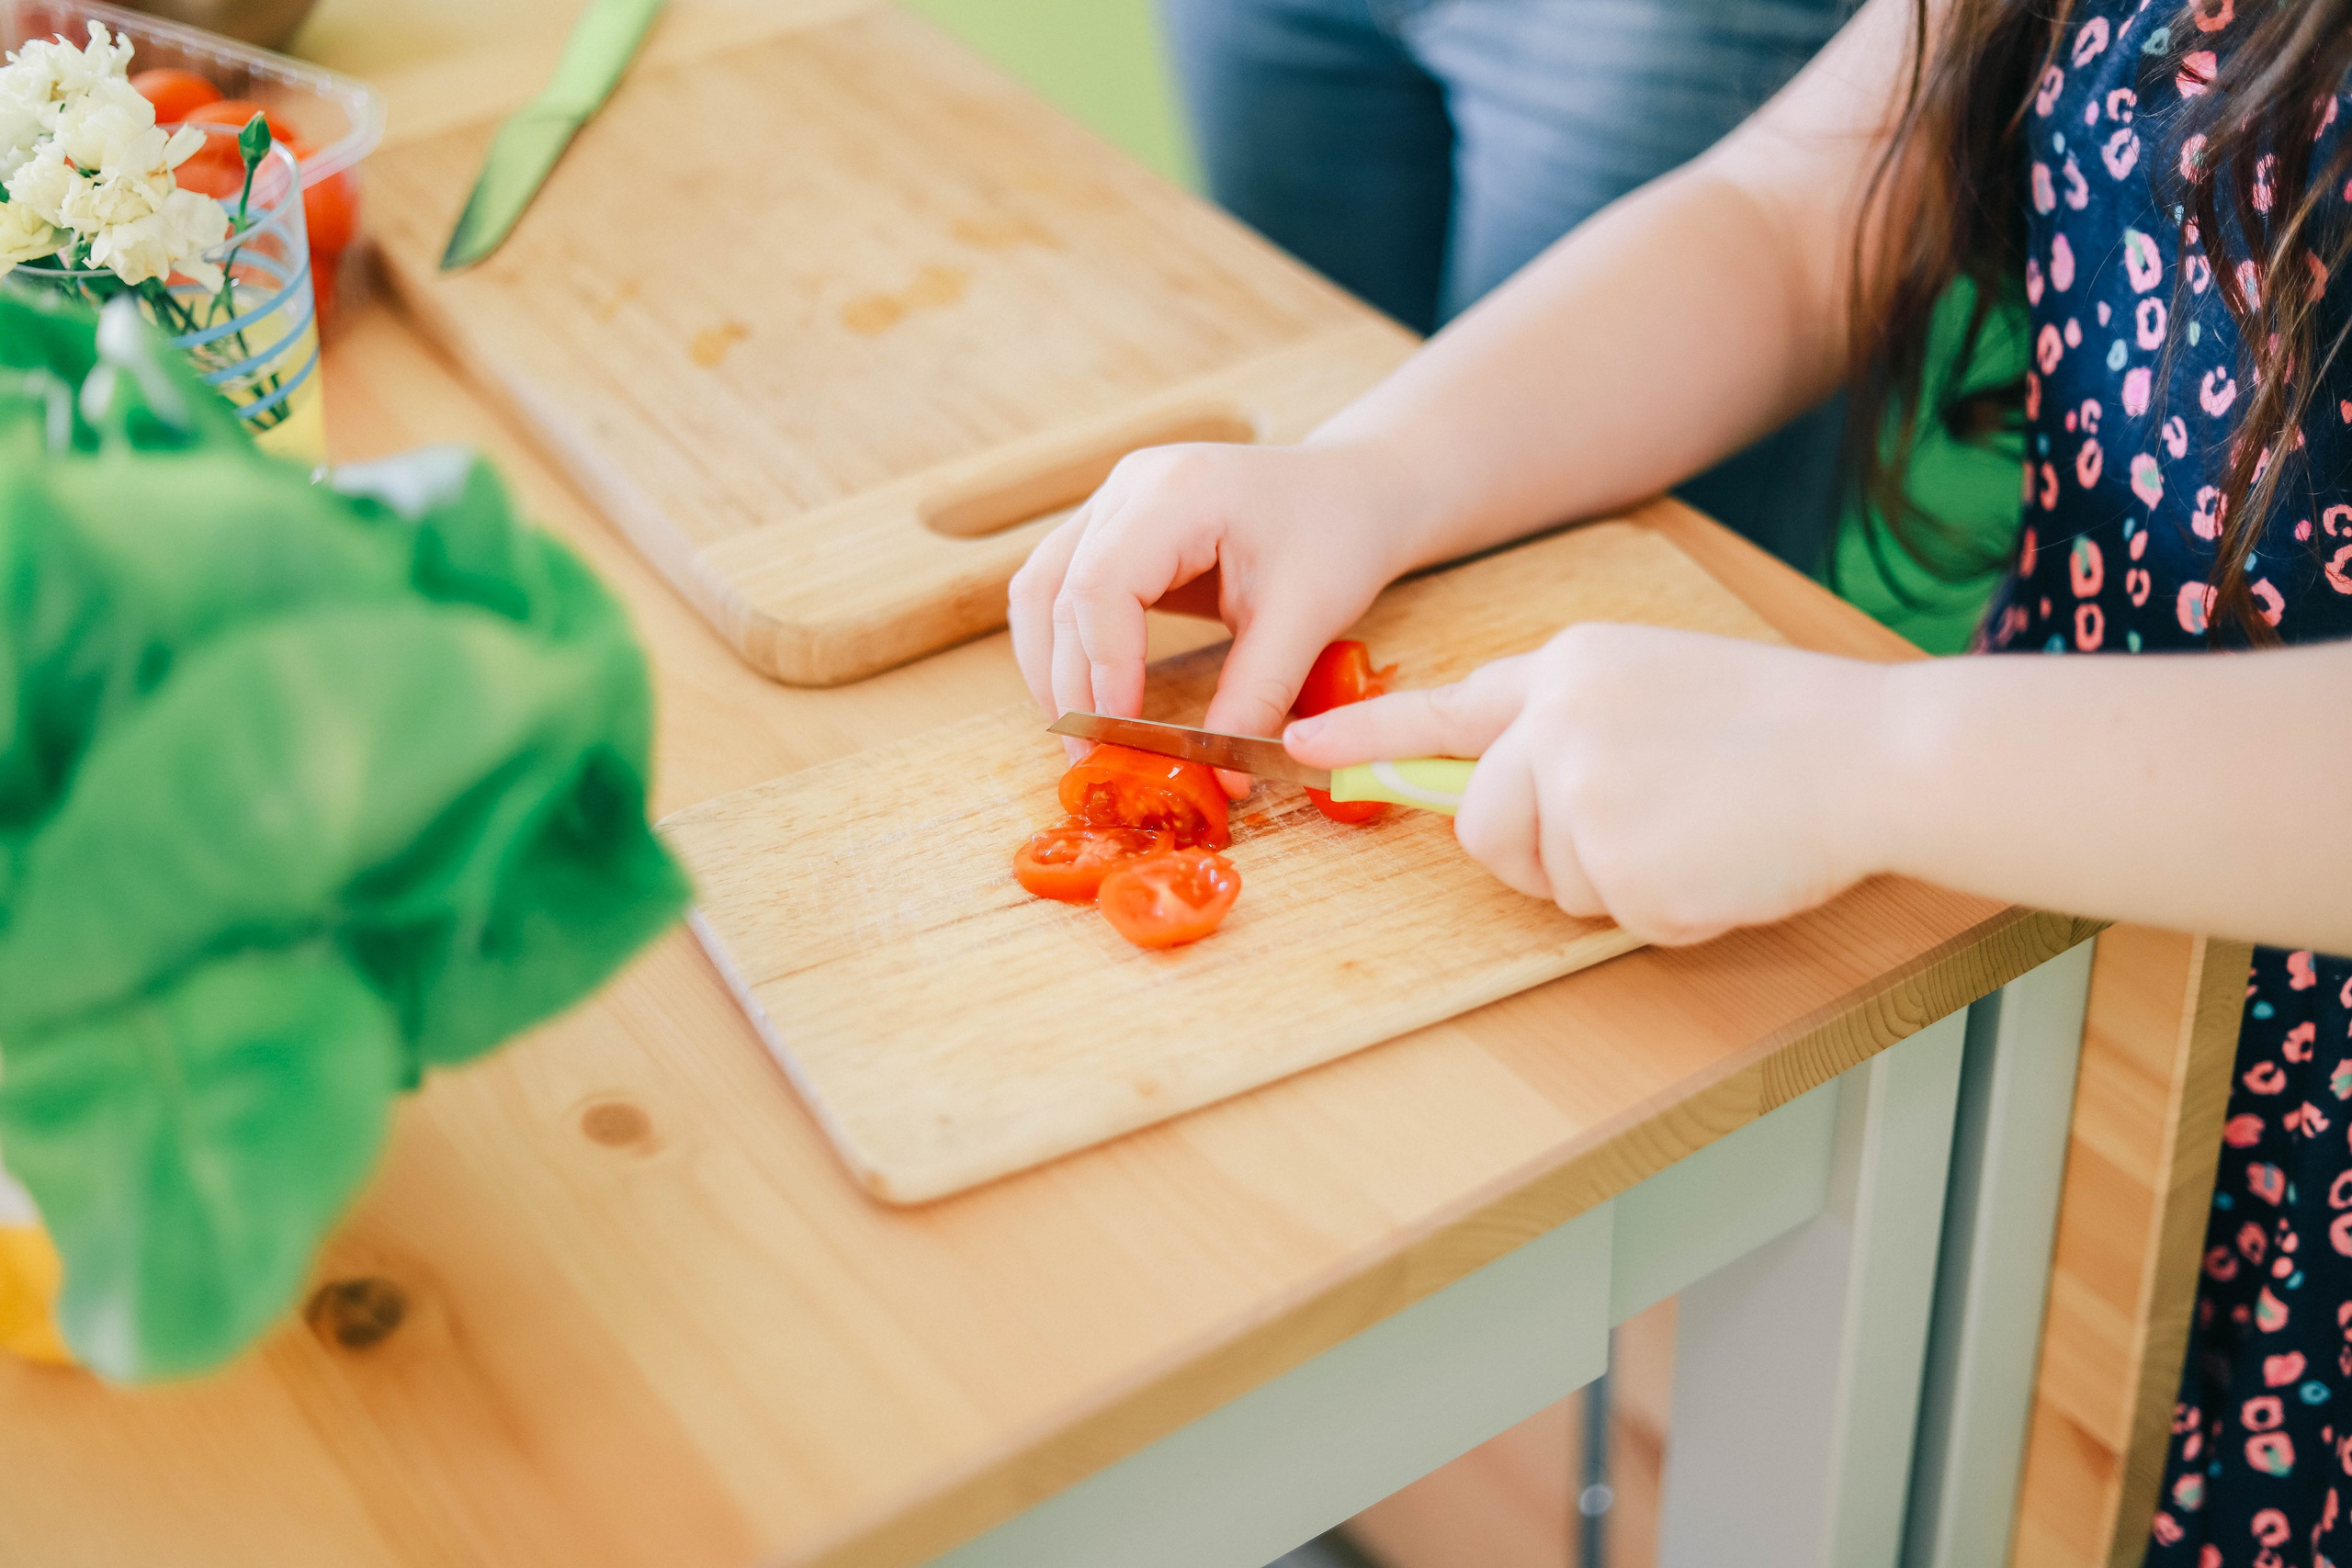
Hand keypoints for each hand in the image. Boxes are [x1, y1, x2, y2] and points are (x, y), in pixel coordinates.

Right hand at [1008, 439, 1428, 793]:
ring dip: (1049, 667)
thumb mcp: (1307, 618)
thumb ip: (1258, 697)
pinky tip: (1086, 696)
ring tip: (1081, 738)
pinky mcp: (1112, 525)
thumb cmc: (1338, 536)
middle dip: (1070, 683)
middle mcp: (1131, 485)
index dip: (1103, 665)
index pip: (1103, 582)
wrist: (1354, 489)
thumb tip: (1221, 780)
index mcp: (1179, 490)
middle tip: (1094, 761)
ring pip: (1039, 588)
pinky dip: (1062, 646)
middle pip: (1059, 590)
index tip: (1123, 733)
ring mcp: (1113, 500)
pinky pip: (1057, 586)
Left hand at [1283, 623, 1891, 944]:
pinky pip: (1610, 914)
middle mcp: (1556, 721)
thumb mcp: (1662, 684)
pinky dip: (1666, 909)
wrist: (1877, 755)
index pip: (1446, 706)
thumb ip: (1577, 724)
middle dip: (1538, 852)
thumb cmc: (1789, 726)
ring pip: (1546, 876)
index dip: (1367, 736)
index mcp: (1569, 667)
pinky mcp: (1613, 860)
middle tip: (1635, 837)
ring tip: (1700, 833)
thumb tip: (1506, 786)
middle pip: (1484, 821)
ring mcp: (1579, 790)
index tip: (1302, 749)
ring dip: (1613, 881)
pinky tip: (1721, 864)